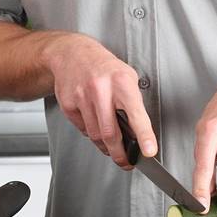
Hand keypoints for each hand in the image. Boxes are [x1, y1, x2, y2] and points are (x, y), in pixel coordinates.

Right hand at [41, 32, 156, 168]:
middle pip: (110, 133)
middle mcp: (100, 88)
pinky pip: (82, 129)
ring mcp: (81, 96)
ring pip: (95, 135)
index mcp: (121, 81)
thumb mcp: (126, 77)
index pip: (135, 113)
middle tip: (126, 162)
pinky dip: (90, 132)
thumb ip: (133, 103)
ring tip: (110, 144)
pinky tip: (94, 122)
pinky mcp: (67, 104)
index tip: (149, 151)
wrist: (72, 53)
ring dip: (105, 146)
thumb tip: (140, 134)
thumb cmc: (104, 67)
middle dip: (120, 154)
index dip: (144, 135)